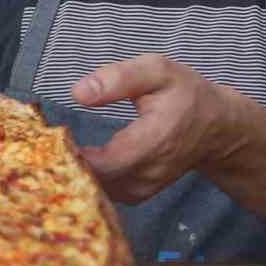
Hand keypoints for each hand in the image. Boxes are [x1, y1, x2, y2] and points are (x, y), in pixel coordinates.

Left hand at [72, 55, 238, 203]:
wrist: (215, 127)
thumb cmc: (185, 94)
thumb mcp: (157, 71)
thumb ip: (118, 78)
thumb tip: (78, 92)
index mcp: (154, 140)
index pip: (105, 163)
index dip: (75, 154)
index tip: (56, 136)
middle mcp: (149, 172)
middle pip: (95, 180)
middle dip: (69, 162)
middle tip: (50, 141)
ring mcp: (143, 188)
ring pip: (97, 189)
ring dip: (76, 171)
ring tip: (63, 147)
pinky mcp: (137, 194)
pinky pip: (104, 192)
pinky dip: (89, 177)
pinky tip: (80, 157)